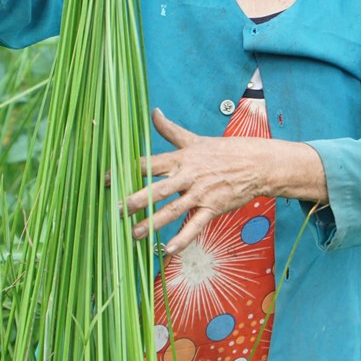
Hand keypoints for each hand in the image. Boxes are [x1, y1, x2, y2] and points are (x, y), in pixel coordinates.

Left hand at [125, 109, 270, 253]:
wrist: (256, 164)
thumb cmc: (224, 151)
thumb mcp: (195, 139)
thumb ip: (170, 130)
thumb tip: (154, 112)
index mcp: (181, 158)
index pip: (148, 164)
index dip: (125, 170)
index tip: (105, 180)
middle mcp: (188, 176)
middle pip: (157, 189)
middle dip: (135, 200)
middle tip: (115, 210)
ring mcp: (200, 193)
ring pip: (172, 210)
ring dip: (152, 223)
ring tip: (134, 234)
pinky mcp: (213, 208)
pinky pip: (195, 225)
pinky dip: (183, 238)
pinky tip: (168, 249)